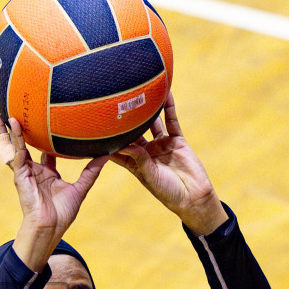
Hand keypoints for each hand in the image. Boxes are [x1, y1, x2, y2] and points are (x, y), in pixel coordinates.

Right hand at [0, 110, 106, 269]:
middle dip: (15, 128)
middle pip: (23, 143)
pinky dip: (15, 138)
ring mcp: (24, 171)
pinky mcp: (20, 175)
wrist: (50, 228)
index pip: (43, 149)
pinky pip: (17, 153)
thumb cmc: (62, 213)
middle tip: (10, 108)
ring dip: (6, 128)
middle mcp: (33, 169)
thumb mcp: (80, 188)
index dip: (41, 136)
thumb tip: (106, 155)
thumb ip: (91, 171)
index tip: (42, 118)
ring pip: (14, 145)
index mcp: (46, 172)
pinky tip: (12, 124)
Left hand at [109, 94, 226, 234]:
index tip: (95, 126)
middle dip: (125, 118)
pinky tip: (164, 94)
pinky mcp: (176, 140)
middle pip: (133, 131)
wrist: (193, 197)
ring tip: (139, 91)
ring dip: (147, 109)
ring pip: (152, 122)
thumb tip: (125, 144)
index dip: (107, 139)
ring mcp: (161, 144)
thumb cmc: (168, 193)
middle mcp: (146, 151)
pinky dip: (169, 107)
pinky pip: (171, 121)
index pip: (117, 148)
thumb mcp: (150, 177)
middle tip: (115, 101)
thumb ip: (139, 159)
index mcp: (135, 162)